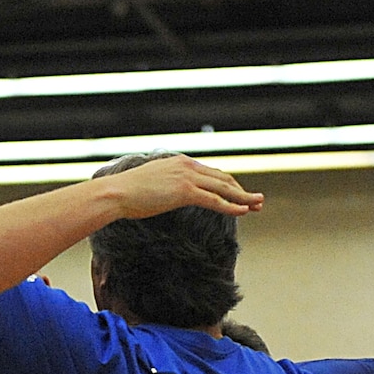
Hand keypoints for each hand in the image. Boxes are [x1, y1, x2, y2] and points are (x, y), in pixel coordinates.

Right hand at [104, 154, 262, 219]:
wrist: (116, 193)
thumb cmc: (127, 193)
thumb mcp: (150, 184)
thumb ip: (163, 185)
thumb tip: (162, 194)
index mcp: (180, 163)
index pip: (211, 173)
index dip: (228, 184)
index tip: (240, 194)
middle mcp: (187, 166)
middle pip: (222, 178)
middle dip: (241, 190)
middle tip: (258, 200)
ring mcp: (187, 177)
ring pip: (223, 187)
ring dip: (243, 197)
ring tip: (258, 205)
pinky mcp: (185, 191)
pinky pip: (214, 199)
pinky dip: (231, 205)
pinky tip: (243, 211)